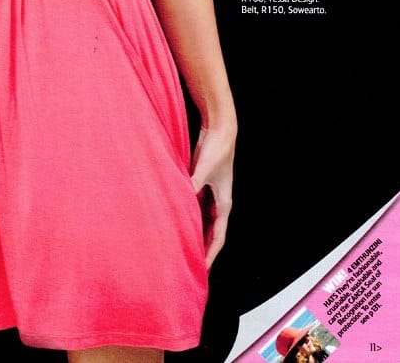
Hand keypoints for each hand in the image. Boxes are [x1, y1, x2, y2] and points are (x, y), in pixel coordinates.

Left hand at [190, 124, 235, 268]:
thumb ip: (191, 185)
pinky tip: (175, 222)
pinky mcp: (201, 184)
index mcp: (224, 203)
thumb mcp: (203, 170)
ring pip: (202, 221)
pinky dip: (187, 216)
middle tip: (189, 266)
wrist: (219, 129)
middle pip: (210, 233)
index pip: (218, 237)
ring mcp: (210, 194)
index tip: (201, 270)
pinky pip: (194, 207)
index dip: (210, 255)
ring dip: (194, 234)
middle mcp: (219, 202)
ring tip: (181, 249)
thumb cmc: (216, 150)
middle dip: (202, 250)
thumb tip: (179, 201)